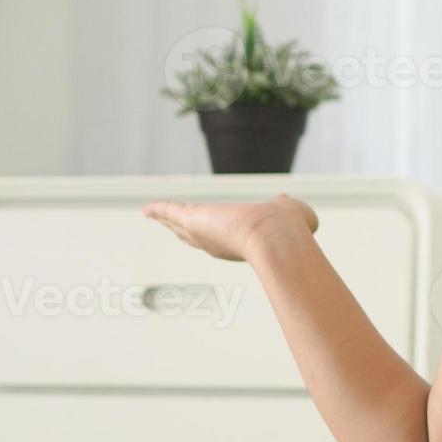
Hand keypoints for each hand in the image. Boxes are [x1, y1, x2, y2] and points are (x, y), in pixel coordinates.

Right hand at [141, 192, 318, 262]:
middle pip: (195, 235)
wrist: (275, 236)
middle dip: (184, 229)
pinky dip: (158, 209)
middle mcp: (218, 241)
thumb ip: (288, 208)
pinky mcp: (190, 217)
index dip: (216, 233)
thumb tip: (285, 200)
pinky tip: (147, 208)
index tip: (211, 230)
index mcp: (240, 241)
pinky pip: (170, 212)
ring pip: (179, 225)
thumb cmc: (290, 231)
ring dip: (167, 219)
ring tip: (155, 215)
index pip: (223, 237)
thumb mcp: (294, 215)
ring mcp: (202, 231)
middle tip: (171, 224)